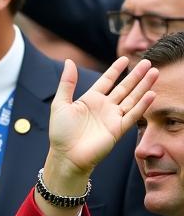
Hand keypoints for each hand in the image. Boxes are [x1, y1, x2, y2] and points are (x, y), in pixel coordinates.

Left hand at [41, 56, 156, 198]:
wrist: (66, 156)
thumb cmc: (60, 133)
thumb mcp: (60, 104)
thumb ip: (67, 83)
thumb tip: (69, 61)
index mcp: (90, 100)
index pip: (106, 81)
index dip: (115, 70)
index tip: (124, 58)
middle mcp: (104, 107)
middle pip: (124, 87)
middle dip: (136, 75)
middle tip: (147, 62)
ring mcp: (112, 118)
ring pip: (132, 98)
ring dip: (143, 86)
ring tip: (154, 72)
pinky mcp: (118, 129)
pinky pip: (133, 115)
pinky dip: (143, 105)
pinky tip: (151, 94)